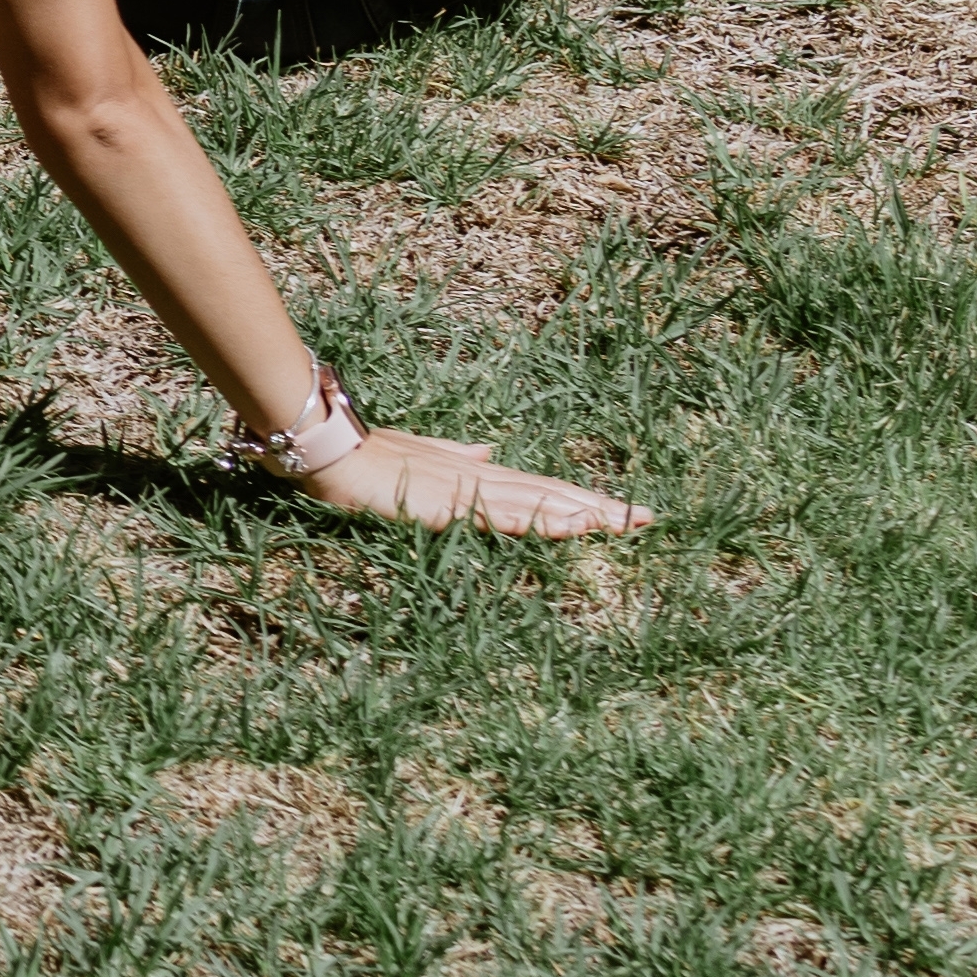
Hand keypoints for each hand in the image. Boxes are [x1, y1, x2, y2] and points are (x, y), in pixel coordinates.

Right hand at [298, 425, 651, 535]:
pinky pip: (505, 517)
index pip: (538, 486)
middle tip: (649, 518)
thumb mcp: (416, 455)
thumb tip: (489, 451)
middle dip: (599, 507)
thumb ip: (454, 455)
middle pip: (551, 493)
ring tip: (626, 523)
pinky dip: (543, 521)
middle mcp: (479, 477)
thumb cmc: (363, 456)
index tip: (620, 506)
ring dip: (583, 514)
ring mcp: (467, 491)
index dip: (580, 496)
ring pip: (538, 503)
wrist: (327, 450)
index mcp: (472, 471)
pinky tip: (572, 526)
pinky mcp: (450, 506)